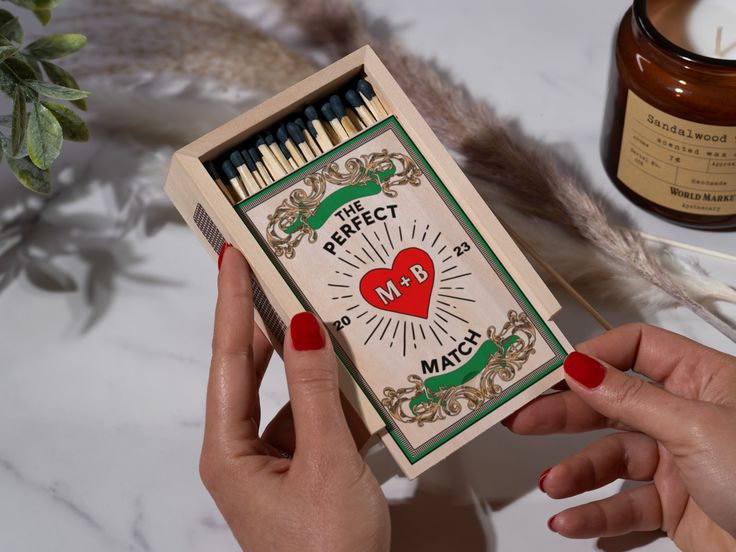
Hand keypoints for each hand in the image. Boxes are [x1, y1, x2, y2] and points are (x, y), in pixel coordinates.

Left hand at [200, 246, 389, 551]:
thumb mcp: (326, 462)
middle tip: (283, 273)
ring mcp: (276, 463)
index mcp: (229, 450)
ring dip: (312, 362)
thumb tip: (303, 324)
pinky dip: (337, 400)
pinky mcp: (305, 473)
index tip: (232, 256)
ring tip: (328, 312)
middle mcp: (243, 451)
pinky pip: (317, 422)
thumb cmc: (327, 547)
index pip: (227, 359)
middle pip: (253, 373)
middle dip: (270, 324)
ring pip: (291, 396)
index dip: (230, 303)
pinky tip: (361, 375)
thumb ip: (314, 391)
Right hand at [504, 323, 735, 550]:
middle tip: (521, 418)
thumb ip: (630, 399)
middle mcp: (687, 416)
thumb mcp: (695, 429)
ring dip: (578, 475)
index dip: (593, 358)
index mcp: (703, 380)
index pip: (635, 350)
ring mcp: (678, 462)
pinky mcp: (673, 508)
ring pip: (613, 460)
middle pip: (612, 404)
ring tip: (552, 487)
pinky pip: (625, 506)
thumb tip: (579, 367)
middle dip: (566, 415)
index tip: (552, 373)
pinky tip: (574, 523)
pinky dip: (597, 516)